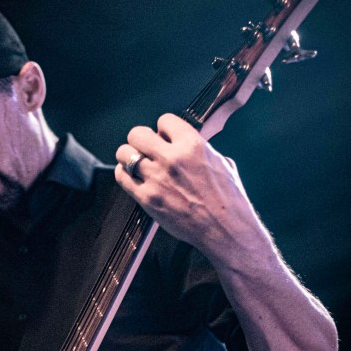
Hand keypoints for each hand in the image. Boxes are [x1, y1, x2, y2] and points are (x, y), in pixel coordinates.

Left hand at [114, 113, 249, 254]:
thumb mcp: (221, 162)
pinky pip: (122, 176)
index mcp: (193, 145)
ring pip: (124, 153)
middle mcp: (172, 158)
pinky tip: (133, 177)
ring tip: (137, 164)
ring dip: (129, 157)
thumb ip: (200, 149)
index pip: (164, 120)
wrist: (226, 230)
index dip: (164, 130)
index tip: (166, 139)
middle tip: (147, 150)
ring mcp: (157, 179)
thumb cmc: (228, 199)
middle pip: (137, 134)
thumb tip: (187, 143)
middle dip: (141, 140)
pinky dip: (124, 174)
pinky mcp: (147, 198)